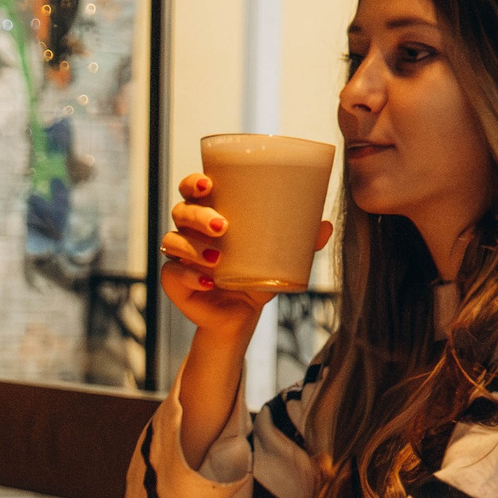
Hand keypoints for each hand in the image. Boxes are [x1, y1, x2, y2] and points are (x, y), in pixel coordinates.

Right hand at [158, 172, 334, 348]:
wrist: (241, 315)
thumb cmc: (255, 276)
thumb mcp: (279, 257)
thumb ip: (300, 241)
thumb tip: (325, 226)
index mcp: (209, 214)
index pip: (191, 189)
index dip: (193, 182)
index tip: (208, 183)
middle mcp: (190, 232)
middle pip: (181, 211)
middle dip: (198, 215)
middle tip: (222, 225)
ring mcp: (179, 257)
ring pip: (172, 240)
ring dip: (192, 246)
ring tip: (217, 257)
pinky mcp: (174, 282)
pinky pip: (172, 274)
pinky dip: (188, 277)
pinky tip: (206, 281)